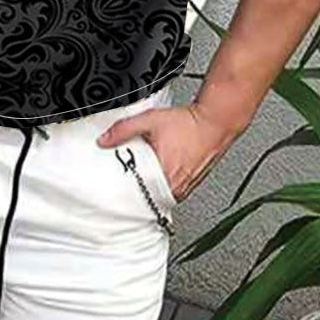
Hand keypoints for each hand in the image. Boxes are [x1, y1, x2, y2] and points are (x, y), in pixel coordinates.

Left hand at [95, 99, 242, 203]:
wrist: (215, 121)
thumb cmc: (189, 123)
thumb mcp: (150, 121)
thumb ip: (124, 129)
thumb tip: (104, 140)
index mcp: (165, 177)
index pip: (138, 198)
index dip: (124, 196)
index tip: (113, 193)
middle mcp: (177, 187)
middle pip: (148, 198)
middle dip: (135, 191)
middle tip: (123, 183)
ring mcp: (185, 187)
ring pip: (160, 196)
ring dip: (149, 189)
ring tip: (139, 178)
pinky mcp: (191, 184)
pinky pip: (171, 191)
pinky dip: (161, 184)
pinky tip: (157, 174)